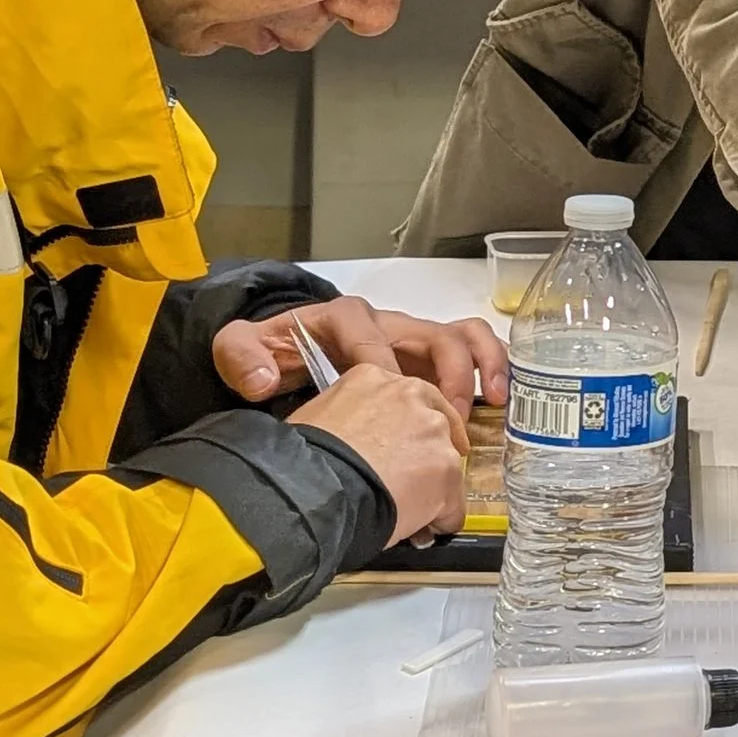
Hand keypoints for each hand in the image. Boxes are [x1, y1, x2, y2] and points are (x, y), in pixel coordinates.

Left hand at [214, 298, 508, 419]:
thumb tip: (265, 382)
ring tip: (494, 403)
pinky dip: (492, 373)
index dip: (387, 370)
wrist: (284, 351)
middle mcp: (390, 324)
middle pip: (438, 335)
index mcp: (347, 319)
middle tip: (452, 417)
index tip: (391, 408)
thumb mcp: (240, 348)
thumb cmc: (271, 352)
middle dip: (452, 374)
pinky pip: (472, 356)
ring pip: (466, 338)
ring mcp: (414, 341)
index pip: (375, 339)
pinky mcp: (428, 360)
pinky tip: (497, 408)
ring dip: (486, 367)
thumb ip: (241, 357)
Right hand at [286, 364, 469, 544]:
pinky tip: (416, 527)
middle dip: (422, 454)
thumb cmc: (299, 461)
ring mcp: (434, 431)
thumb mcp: (318, 417)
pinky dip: (439, 518)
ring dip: (431, 487)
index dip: (402, 430)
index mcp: (375, 377)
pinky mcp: (446, 469)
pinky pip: (452, 504)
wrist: (309, 489)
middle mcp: (412, 395)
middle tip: (403, 480)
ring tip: (403, 508)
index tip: (397, 448)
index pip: (405, 399)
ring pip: (445, 465)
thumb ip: (349, 417)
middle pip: (434, 426)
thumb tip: (355, 440)